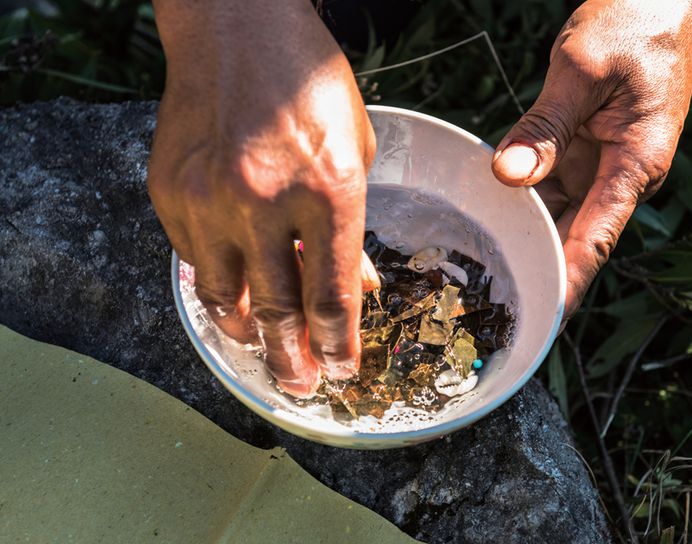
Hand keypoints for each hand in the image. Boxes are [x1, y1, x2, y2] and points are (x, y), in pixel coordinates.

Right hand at [148, 0, 375, 396]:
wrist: (236, 27)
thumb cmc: (307, 83)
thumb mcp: (355, 151)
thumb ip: (351, 227)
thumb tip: (357, 288)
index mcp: (328, 191)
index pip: (333, 297)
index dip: (340, 345)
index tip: (344, 369)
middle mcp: (266, 203)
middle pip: (280, 312)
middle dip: (294, 360)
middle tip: (302, 386)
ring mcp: (210, 199)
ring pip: (226, 298)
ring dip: (248, 334)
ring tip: (263, 350)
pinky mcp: (171, 192)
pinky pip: (193, 260)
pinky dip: (215, 283)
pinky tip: (231, 291)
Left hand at [492, 0, 691, 317]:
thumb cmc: (635, 25)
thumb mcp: (582, 71)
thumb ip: (545, 128)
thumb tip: (509, 175)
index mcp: (635, 164)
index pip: (596, 238)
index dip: (569, 281)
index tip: (544, 317)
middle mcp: (621, 175)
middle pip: (575, 236)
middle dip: (540, 269)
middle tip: (498, 305)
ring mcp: (602, 164)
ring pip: (559, 215)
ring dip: (527, 239)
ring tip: (488, 275)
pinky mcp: (585, 150)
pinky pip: (552, 187)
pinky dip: (525, 204)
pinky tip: (493, 220)